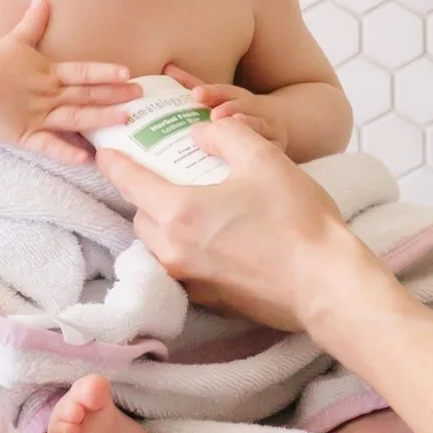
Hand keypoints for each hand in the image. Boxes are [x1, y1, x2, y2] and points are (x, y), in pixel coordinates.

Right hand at [0, 0, 140, 165]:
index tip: (128, 73)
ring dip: (101, 119)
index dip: (106, 72)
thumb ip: (32, 22)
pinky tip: (86, 159)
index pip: (83, 72)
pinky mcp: (26, 135)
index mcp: (50, 73)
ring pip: (76, 118)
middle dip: (116, 95)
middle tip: (141, 95)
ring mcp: (40, 116)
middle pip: (87, 94)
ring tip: (124, 120)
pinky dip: (67, 153)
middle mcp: (50, 94)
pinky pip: (49, 147)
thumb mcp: (16, 40)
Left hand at [96, 116, 386, 332]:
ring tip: (190, 201)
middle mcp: (172, 251)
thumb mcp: (263, 157)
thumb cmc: (296, 220)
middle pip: (139, 215)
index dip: (113, 160)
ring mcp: (189, 280)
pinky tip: (213, 233)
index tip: (105, 149)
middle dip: (143, 192)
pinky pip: (180, 265)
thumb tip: (198, 133)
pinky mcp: (208, 299)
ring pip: (158, 243)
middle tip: (162, 171)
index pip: (126, 181)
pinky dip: (184, 246)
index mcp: (177, 212)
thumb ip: (223, 133)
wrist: (327, 285)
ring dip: (163, 220)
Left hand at [161, 63, 287, 149]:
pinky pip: (274, 148)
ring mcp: (270, 127)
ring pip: (261, 126)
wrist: (278, 124)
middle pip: (244, 106)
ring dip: (249, 126)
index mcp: (238, 97)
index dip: (211, 92)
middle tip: (215, 115)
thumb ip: (192, 85)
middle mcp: (255, 110)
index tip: (197, 94)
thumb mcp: (219, 98)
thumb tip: (167, 67)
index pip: (225, 92)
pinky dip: (265, 148)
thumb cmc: (238, 112)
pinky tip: (254, 152)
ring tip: (236, 126)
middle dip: (230, 108)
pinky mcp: (279, 148)